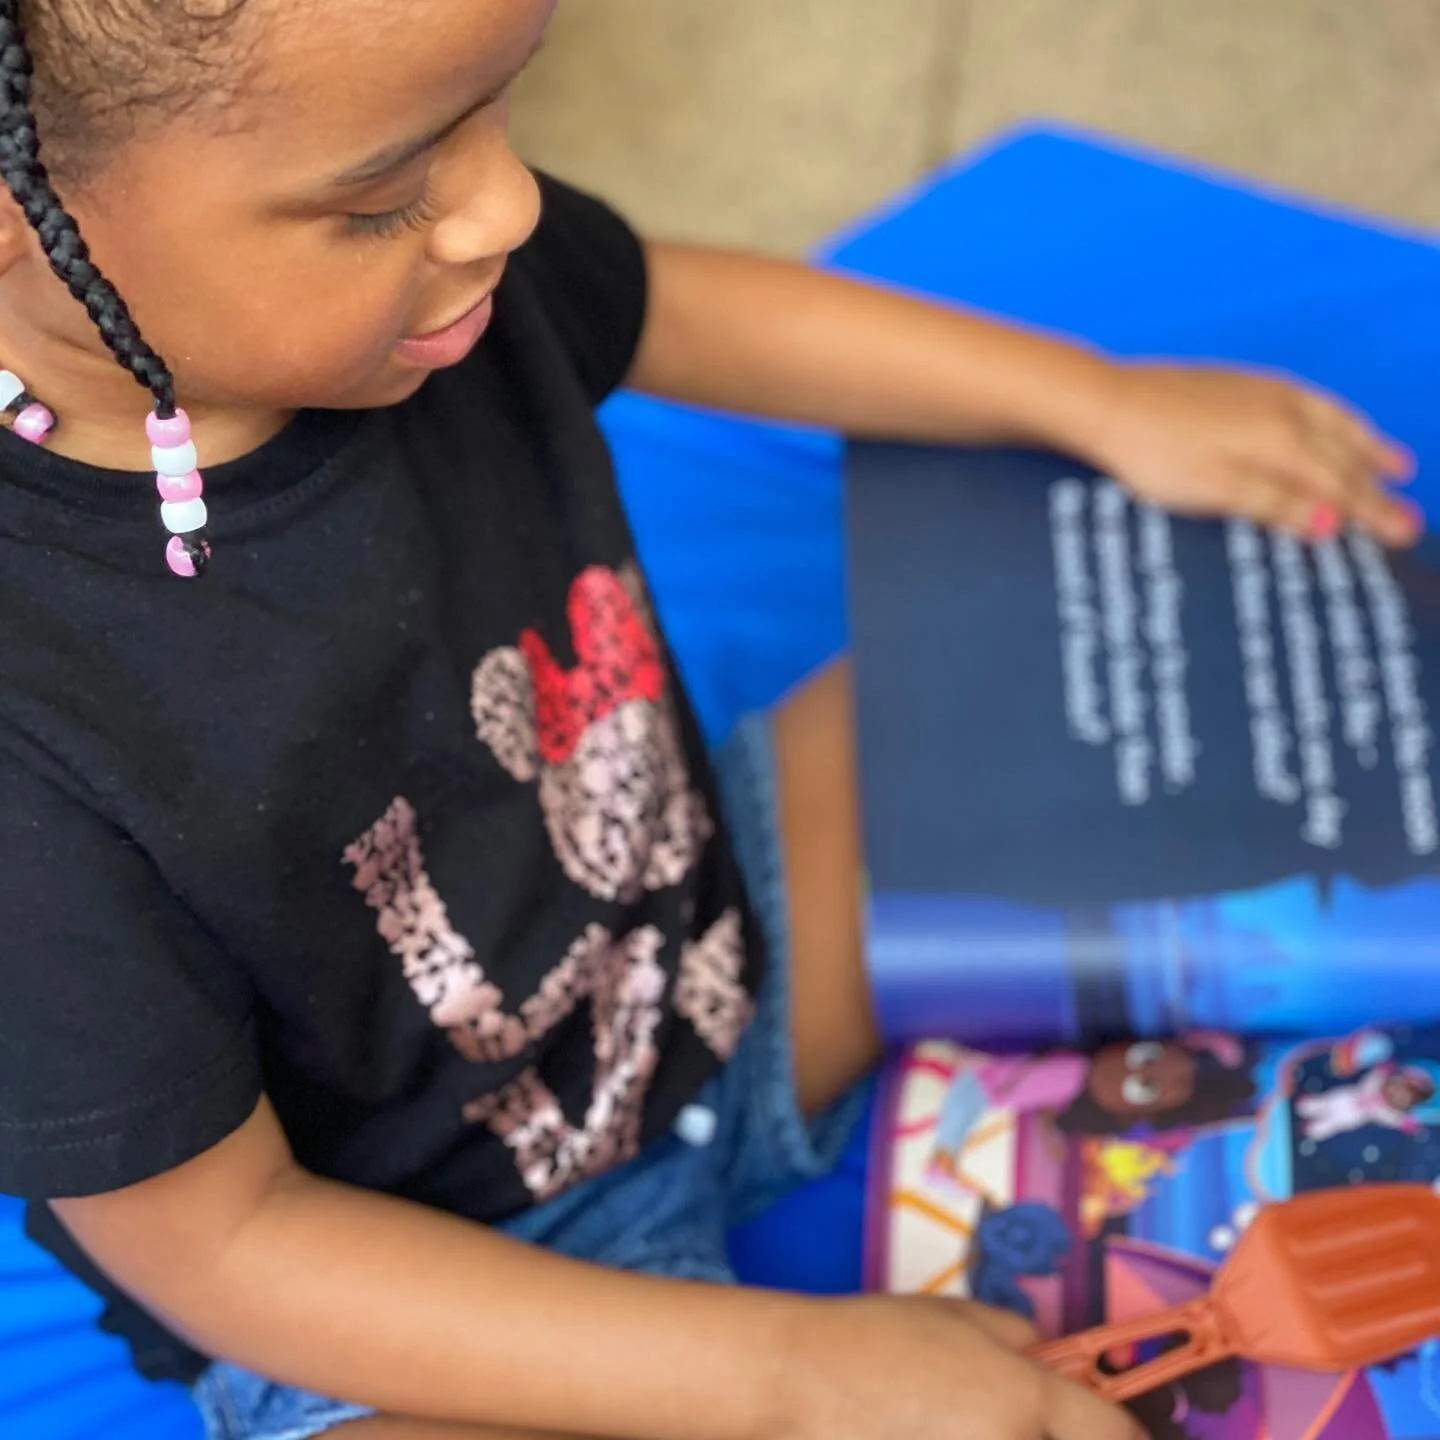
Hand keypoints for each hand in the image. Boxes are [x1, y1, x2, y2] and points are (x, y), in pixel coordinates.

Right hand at [774, 1294, 1144, 1439]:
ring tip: (963, 1423)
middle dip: (1066, 1438)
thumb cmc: (870, 1341)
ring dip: (1011, 1438)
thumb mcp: (957, 1316)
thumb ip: (1020, 1340)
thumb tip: (1049, 1362)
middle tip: (1015, 1418)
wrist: (793, 1384)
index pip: (1115, 1434)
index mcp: (1025, 1400)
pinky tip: (936, 1434)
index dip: (1120, 1432)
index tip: (1111, 1430)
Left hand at [1088, 363, 1419, 546]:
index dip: (1372, 514)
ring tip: (1396, 463)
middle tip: (1409, 518)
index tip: (1404, 535)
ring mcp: (1265, 392)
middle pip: (1344, 456)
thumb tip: (1332, 523)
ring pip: (1334, 421)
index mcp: (1282, 442)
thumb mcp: (1215, 489)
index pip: (1340, 486)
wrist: (1108, 403)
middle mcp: (1285, 411)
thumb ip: (1274, 504)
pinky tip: (1332, 422)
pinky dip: (1336, 417)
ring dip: (1367, 445)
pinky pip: (1311, 402)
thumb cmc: (1154, 453)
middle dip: (1379, 487)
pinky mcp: (1242, 383)